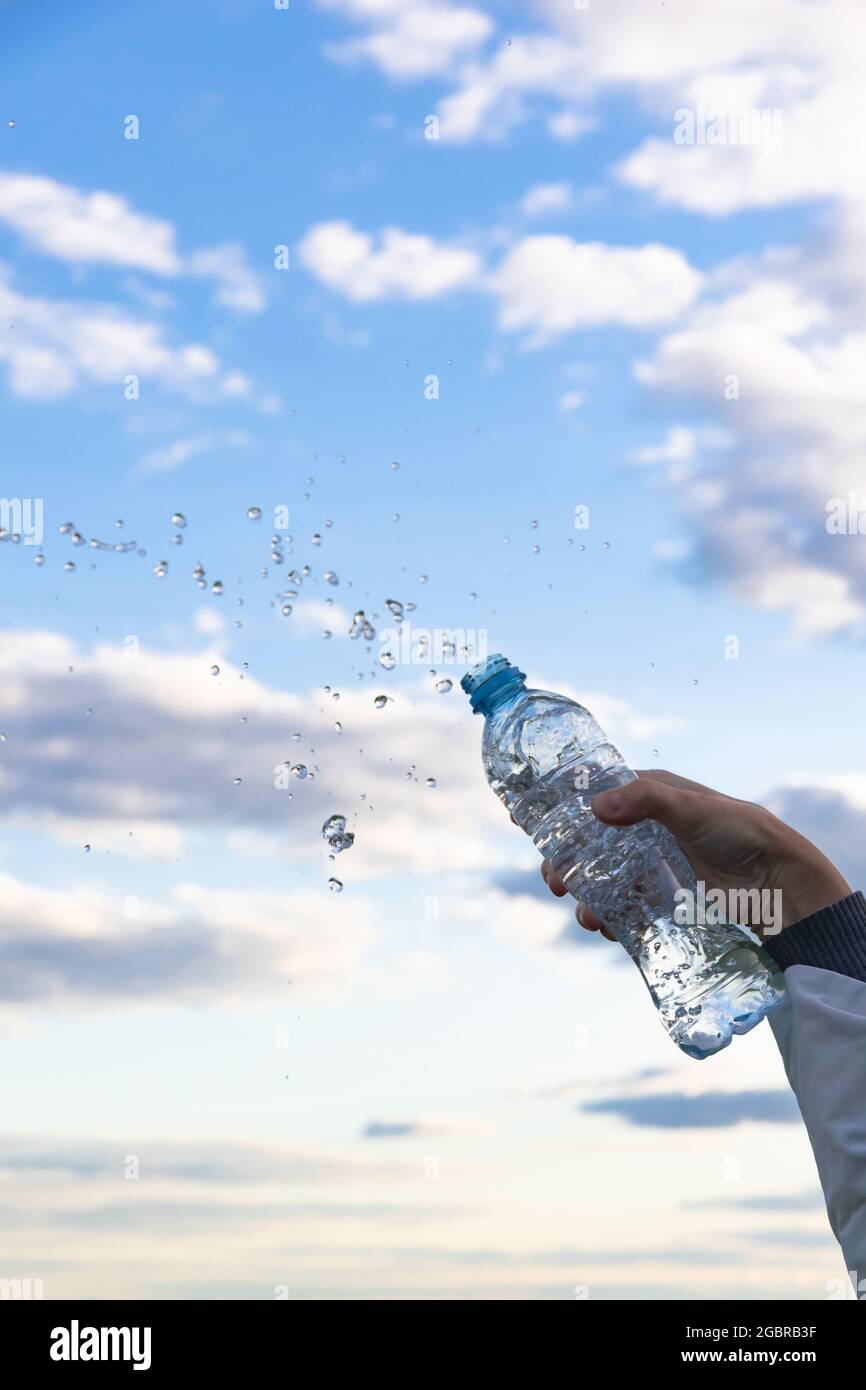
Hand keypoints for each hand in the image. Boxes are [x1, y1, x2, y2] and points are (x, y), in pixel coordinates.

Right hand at [541, 769, 850, 939]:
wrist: (777, 882)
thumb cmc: (740, 831)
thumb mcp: (692, 809)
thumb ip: (646, 803)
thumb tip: (596, 807)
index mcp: (650, 795)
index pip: (596, 797)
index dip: (565, 814)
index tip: (533, 828)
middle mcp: (646, 828)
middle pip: (592, 844)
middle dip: (568, 865)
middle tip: (555, 883)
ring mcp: (653, 863)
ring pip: (605, 878)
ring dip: (588, 897)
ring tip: (587, 917)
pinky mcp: (663, 895)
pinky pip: (626, 904)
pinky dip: (610, 916)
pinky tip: (605, 928)